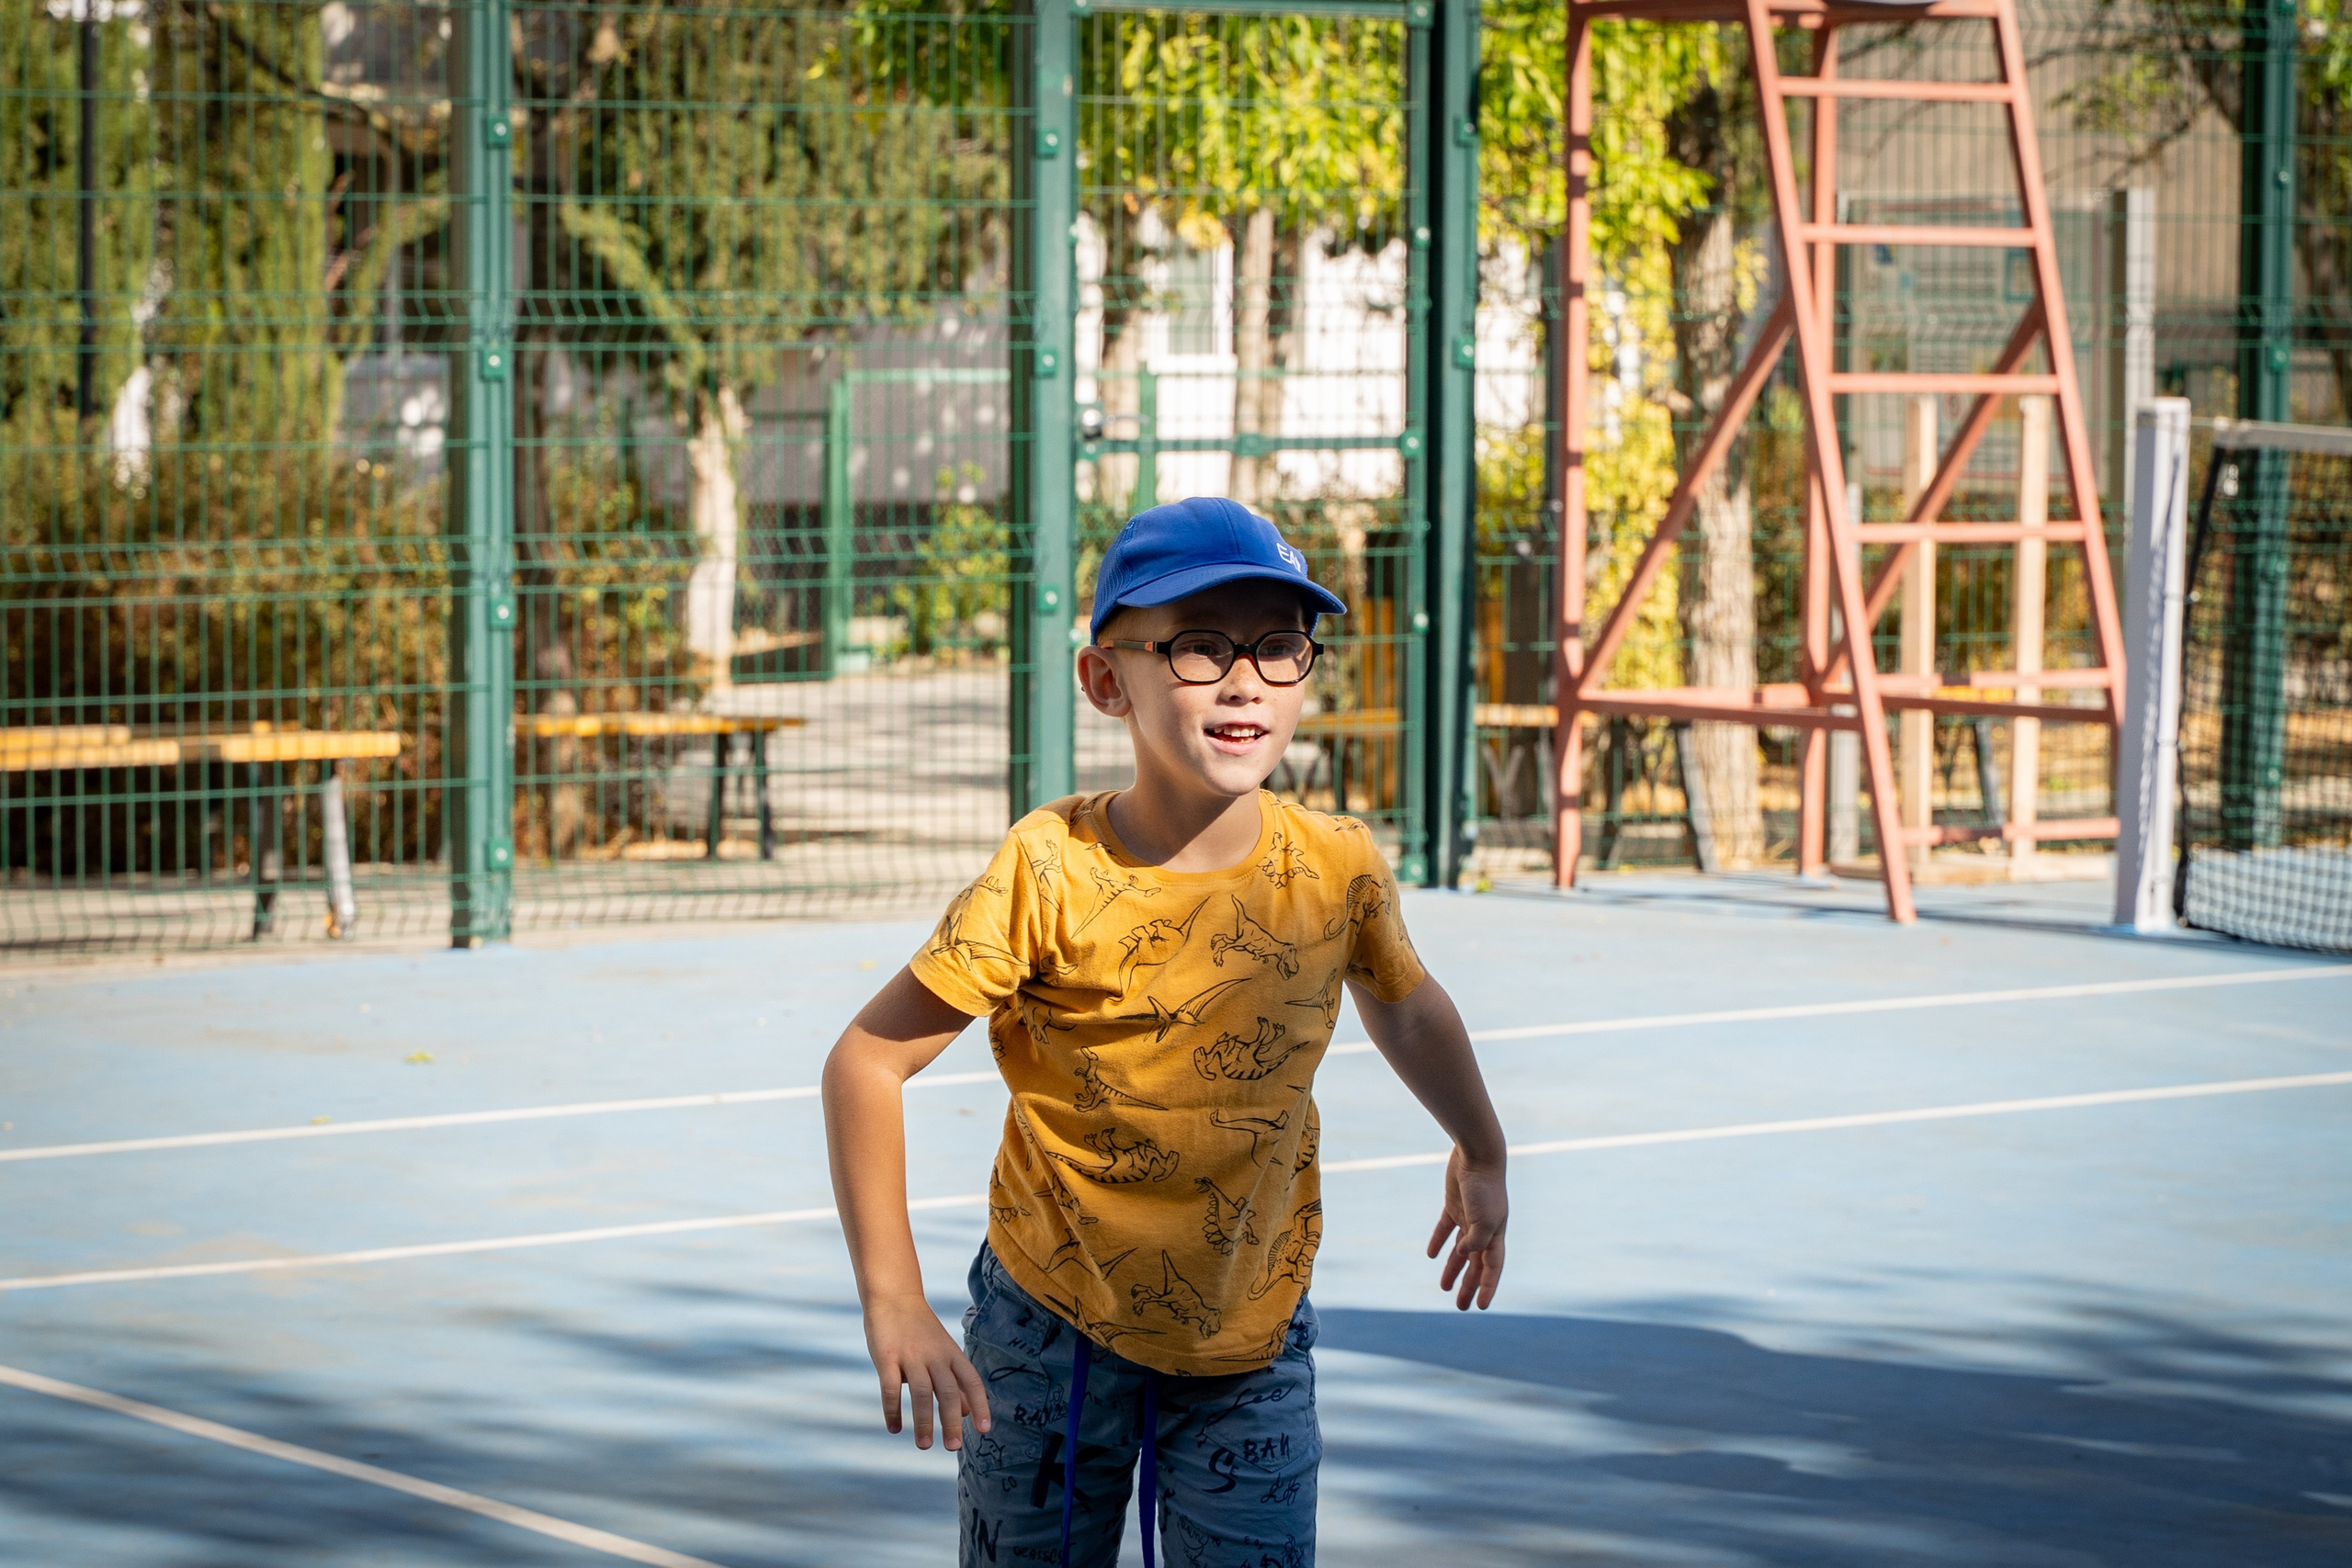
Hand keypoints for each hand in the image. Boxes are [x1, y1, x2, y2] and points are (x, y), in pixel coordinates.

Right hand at [863, 1293, 989, 1450]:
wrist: (894, 1297)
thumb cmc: (921, 1331)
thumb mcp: (944, 1351)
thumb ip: (955, 1380)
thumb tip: (968, 1412)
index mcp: (951, 1354)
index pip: (971, 1381)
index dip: (980, 1405)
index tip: (985, 1430)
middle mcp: (934, 1355)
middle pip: (948, 1391)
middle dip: (951, 1421)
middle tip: (953, 1447)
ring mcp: (910, 1356)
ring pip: (920, 1392)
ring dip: (923, 1421)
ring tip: (925, 1446)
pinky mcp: (886, 1357)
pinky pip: (889, 1388)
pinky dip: (892, 1411)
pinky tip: (895, 1428)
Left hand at [1426, 1147, 1506, 1309]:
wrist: (1477, 1155)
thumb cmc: (1485, 1187)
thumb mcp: (1484, 1219)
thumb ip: (1475, 1241)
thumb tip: (1462, 1255)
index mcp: (1496, 1234)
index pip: (1493, 1268)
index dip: (1487, 1288)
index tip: (1482, 1307)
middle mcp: (1484, 1229)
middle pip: (1476, 1264)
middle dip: (1470, 1286)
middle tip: (1461, 1306)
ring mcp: (1469, 1217)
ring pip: (1460, 1251)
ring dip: (1453, 1269)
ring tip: (1444, 1288)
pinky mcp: (1454, 1205)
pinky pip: (1446, 1229)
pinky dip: (1439, 1242)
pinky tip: (1430, 1255)